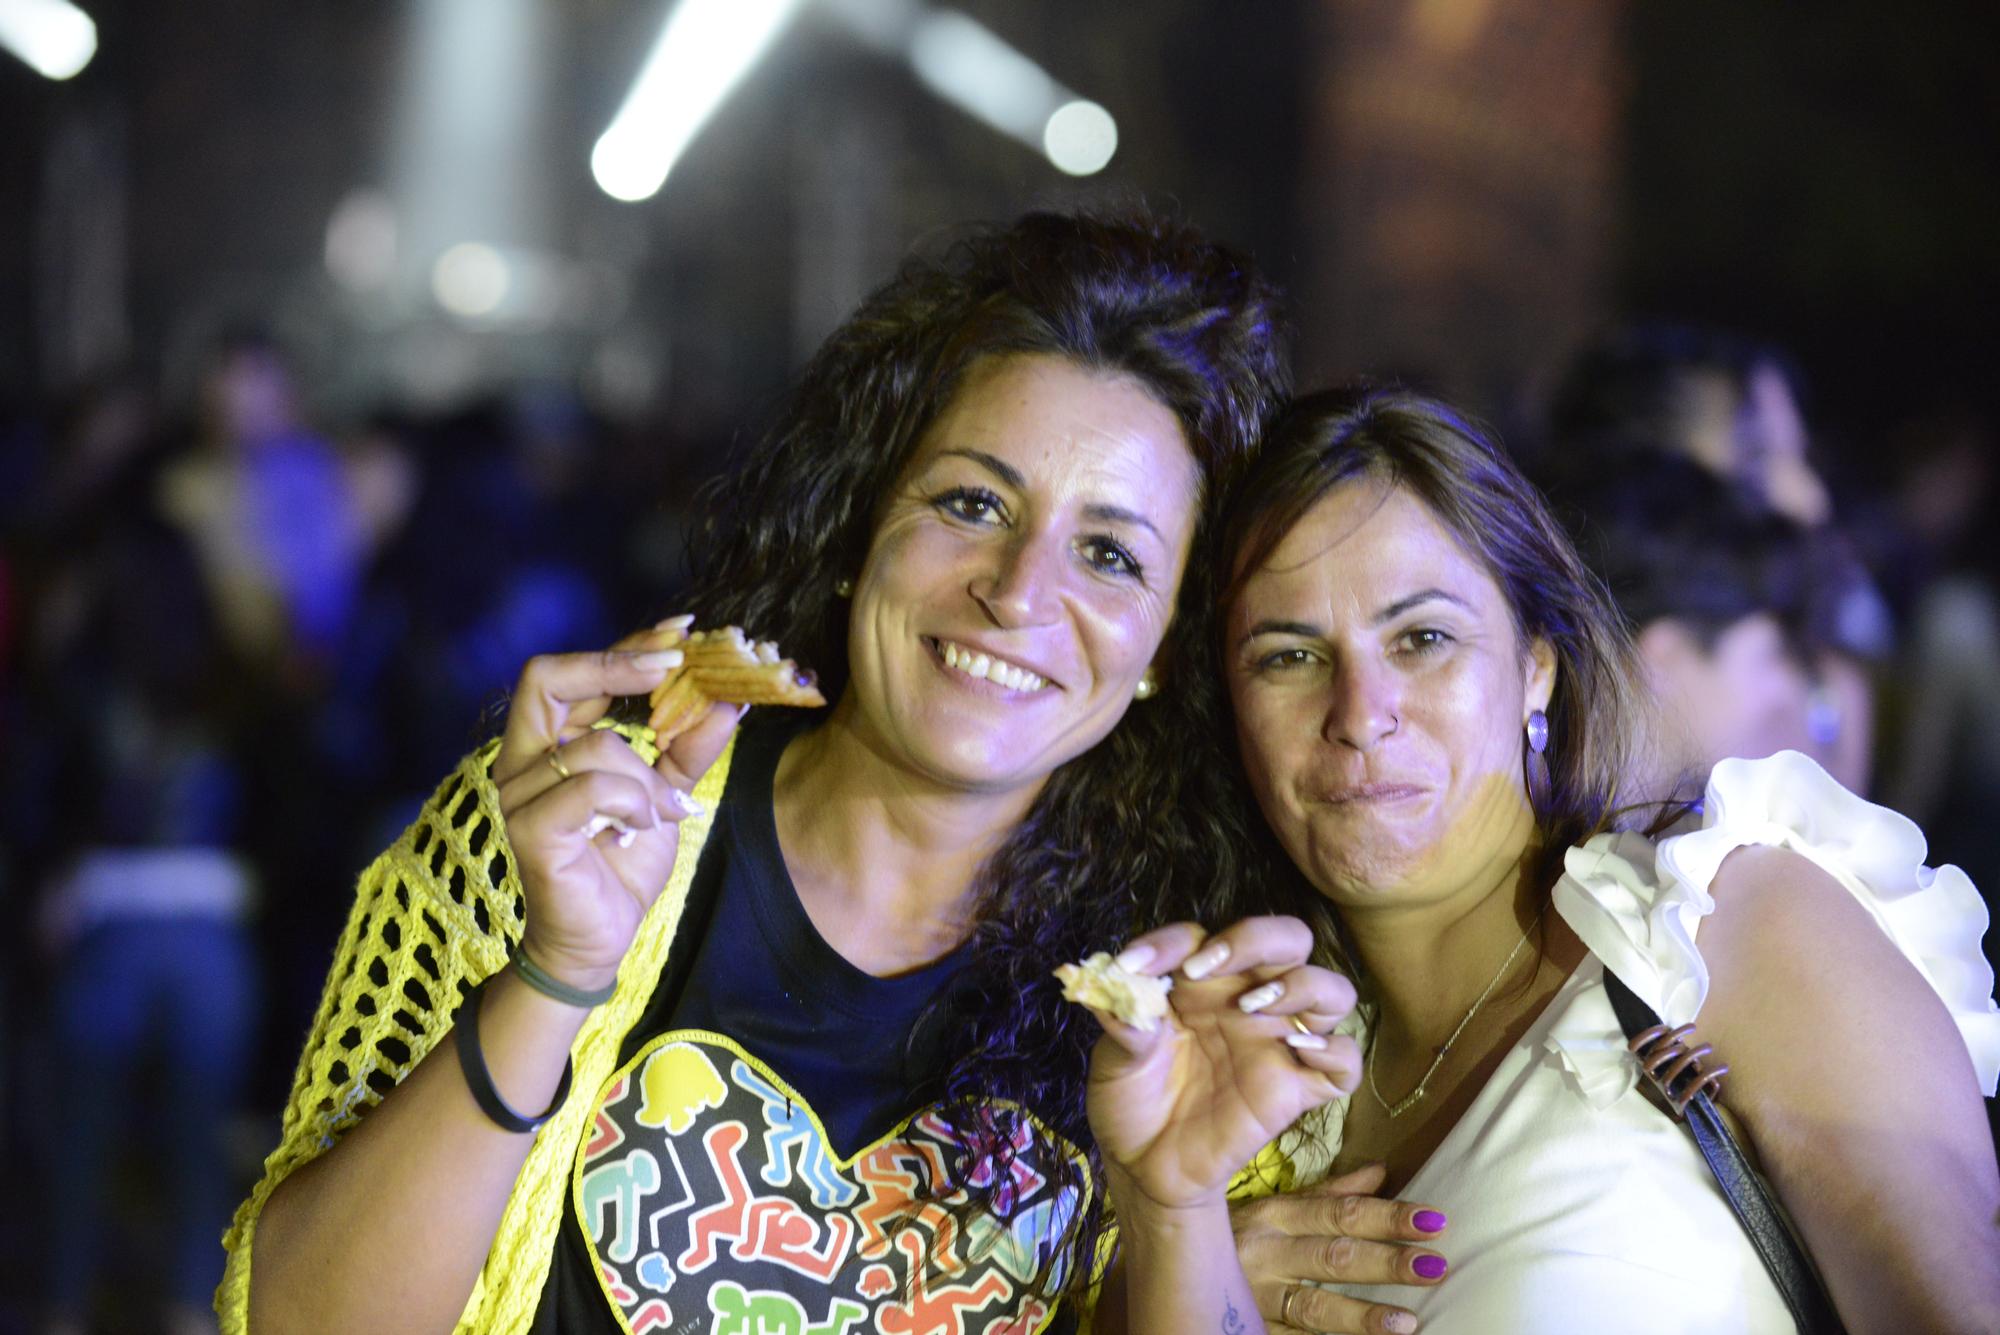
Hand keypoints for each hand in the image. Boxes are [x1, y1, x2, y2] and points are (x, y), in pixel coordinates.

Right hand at [490, 620, 741, 992]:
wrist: (599, 937)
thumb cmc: (623, 860)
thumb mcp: (666, 793)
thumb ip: (689, 747)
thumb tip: (729, 699)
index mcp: (549, 743)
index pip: (573, 671)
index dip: (626, 643)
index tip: (683, 632)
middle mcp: (522, 760)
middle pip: (546, 676)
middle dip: (616, 663)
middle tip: (673, 664)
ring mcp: (518, 794)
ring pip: (595, 744)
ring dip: (646, 778)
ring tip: (660, 812)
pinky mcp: (528, 829)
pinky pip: (590, 787)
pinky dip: (630, 803)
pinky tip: (638, 828)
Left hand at [1082, 917, 1362, 1217]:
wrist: (1145, 1167)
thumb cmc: (1132, 1101)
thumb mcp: (1113, 1063)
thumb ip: (1122, 1025)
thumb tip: (1113, 987)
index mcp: (1200, 983)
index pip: (1201, 938)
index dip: (1171, 943)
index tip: (1135, 967)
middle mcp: (1247, 1001)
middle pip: (1287, 940)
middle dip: (1258, 938)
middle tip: (1210, 966)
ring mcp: (1278, 1044)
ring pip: (1332, 990)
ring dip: (1303, 984)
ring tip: (1252, 1005)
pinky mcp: (1296, 1090)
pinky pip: (1344, 1062)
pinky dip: (1335, 1050)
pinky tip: (1298, 1050)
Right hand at [1234, 1162, 1445, 1333]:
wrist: (1175, 1266)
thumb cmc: (1239, 1235)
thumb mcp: (1278, 1208)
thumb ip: (1329, 1194)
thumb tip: (1381, 1172)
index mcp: (1276, 1215)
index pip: (1340, 1213)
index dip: (1387, 1218)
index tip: (1434, 1221)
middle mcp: (1266, 1252)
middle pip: (1333, 1256)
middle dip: (1385, 1261)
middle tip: (1435, 1266)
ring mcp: (1256, 1297)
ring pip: (1313, 1307)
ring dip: (1361, 1315)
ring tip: (1407, 1322)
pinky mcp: (1250, 1330)